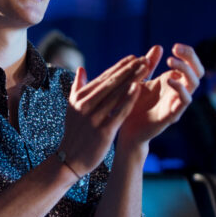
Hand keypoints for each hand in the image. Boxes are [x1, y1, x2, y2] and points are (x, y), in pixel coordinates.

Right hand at [57, 55, 148, 175]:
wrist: (70, 158)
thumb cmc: (74, 132)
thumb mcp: (72, 107)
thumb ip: (77, 87)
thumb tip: (81, 69)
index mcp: (80, 97)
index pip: (104, 78)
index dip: (120, 67)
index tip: (134, 58)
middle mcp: (86, 105)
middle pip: (111, 83)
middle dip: (129, 69)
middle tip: (144, 59)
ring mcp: (94, 117)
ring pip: (116, 94)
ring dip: (132, 79)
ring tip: (145, 68)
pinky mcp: (103, 131)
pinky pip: (119, 111)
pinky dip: (129, 99)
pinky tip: (139, 88)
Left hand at [117, 43, 203, 148]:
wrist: (126, 129)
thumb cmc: (134, 104)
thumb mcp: (140, 80)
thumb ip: (149, 65)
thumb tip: (158, 47)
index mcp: (173, 81)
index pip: (191, 64)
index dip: (188, 54)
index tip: (175, 46)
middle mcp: (178, 92)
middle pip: (197, 72)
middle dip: (190, 58)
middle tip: (176, 49)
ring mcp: (176, 103)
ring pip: (193, 85)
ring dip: (185, 70)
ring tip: (170, 62)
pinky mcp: (171, 116)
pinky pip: (184, 102)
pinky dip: (180, 89)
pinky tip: (168, 80)